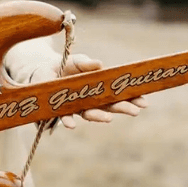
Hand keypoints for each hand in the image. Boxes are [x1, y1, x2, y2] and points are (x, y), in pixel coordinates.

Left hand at [30, 53, 147, 128]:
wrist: (43, 71)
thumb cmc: (66, 66)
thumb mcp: (78, 61)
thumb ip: (87, 64)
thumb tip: (100, 64)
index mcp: (100, 89)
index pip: (119, 95)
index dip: (132, 99)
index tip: (144, 102)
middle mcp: (90, 101)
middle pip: (109, 107)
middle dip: (122, 108)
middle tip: (135, 111)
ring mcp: (76, 107)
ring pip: (90, 114)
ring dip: (99, 117)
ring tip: (109, 118)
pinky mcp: (60, 110)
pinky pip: (65, 117)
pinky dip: (68, 121)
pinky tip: (72, 125)